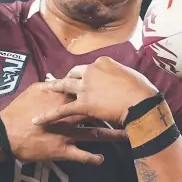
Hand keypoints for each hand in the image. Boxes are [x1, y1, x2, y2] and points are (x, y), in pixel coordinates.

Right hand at [0, 82, 125, 165]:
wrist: (5, 133)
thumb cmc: (18, 110)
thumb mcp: (34, 91)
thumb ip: (51, 85)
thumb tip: (61, 78)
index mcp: (64, 99)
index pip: (90, 93)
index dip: (106, 93)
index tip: (121, 93)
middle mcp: (69, 116)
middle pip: (98, 114)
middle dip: (116, 114)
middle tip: (134, 114)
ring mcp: (67, 134)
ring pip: (95, 134)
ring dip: (113, 136)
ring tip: (128, 137)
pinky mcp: (61, 150)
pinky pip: (81, 155)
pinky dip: (92, 158)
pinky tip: (102, 160)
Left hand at [32, 57, 158, 126]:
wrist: (142, 103)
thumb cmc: (142, 91)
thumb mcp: (131, 76)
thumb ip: (120, 76)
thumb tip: (119, 79)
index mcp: (102, 62)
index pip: (88, 67)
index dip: (84, 73)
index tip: (82, 77)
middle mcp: (91, 71)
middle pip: (74, 74)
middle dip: (66, 78)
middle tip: (60, 82)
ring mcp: (85, 87)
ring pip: (65, 87)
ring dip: (54, 89)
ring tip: (45, 91)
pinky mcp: (83, 104)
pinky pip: (62, 110)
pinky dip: (49, 115)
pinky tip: (38, 119)